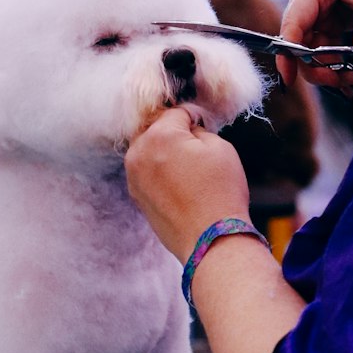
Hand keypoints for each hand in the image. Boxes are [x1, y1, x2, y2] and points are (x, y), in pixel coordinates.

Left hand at [126, 106, 250, 263]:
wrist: (211, 240)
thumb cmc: (220, 192)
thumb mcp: (219, 147)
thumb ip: (198, 129)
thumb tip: (188, 129)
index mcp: (158, 136)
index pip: (175, 112)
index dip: (194, 117)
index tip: (207, 127)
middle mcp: (138, 153)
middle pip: (154, 129)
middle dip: (173, 132)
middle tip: (196, 146)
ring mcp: (133, 177)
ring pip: (147, 150)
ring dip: (164, 151)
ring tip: (188, 166)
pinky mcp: (136, 196)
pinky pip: (145, 171)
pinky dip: (159, 171)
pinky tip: (179, 183)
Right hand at [276, 0, 352, 91]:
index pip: (292, 25)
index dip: (288, 55)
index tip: (289, 80)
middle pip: (299, 43)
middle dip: (320, 68)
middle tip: (349, 84)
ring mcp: (315, 9)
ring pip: (311, 50)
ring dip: (332, 69)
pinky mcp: (326, 19)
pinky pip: (324, 48)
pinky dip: (338, 63)